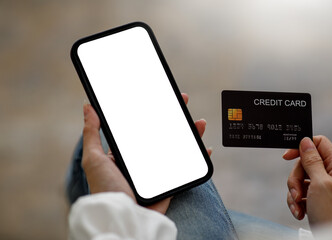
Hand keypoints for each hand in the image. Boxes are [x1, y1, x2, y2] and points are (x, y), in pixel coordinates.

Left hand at [82, 93, 211, 213]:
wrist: (124, 217)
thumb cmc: (105, 190)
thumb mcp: (93, 159)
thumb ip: (91, 133)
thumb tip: (88, 106)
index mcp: (126, 154)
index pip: (141, 127)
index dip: (152, 112)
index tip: (160, 97)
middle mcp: (143, 161)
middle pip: (163, 134)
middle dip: (175, 116)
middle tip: (183, 101)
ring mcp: (157, 172)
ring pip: (178, 147)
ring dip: (191, 133)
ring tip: (199, 122)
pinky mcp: (169, 183)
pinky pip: (187, 167)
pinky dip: (198, 157)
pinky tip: (205, 148)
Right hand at [283, 136, 331, 226]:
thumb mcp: (320, 184)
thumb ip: (312, 160)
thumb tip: (305, 141)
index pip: (318, 144)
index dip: (301, 147)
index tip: (287, 156)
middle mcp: (331, 174)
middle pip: (304, 163)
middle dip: (295, 179)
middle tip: (297, 192)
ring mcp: (323, 186)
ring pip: (299, 179)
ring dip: (294, 192)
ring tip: (298, 205)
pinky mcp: (316, 198)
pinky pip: (299, 192)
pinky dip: (296, 202)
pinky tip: (300, 211)